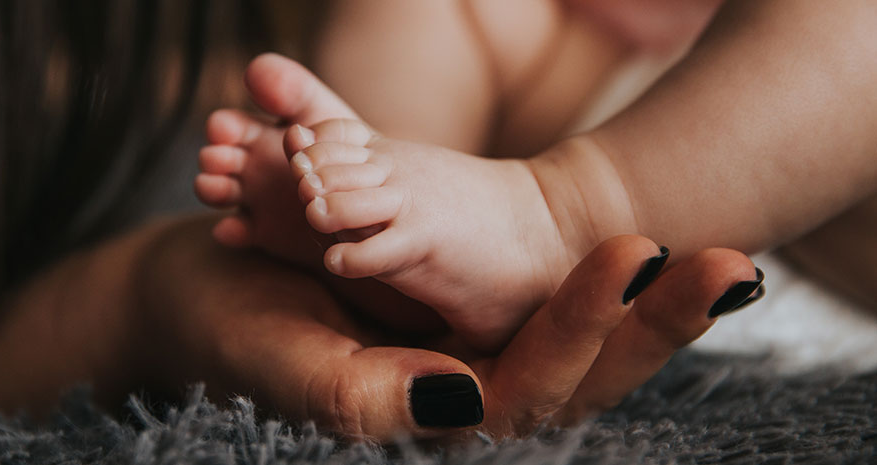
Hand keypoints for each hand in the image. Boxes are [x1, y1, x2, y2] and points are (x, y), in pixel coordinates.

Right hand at [136, 220, 761, 438]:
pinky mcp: (462, 324)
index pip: (530, 390)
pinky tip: (648, 259)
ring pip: (576, 347)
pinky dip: (597, 285)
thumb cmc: (233, 332)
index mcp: (426, 422)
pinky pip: (545, 310)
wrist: (205, 292)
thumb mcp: (290, 363)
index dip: (586, 324)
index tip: (635, 254)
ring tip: (718, 259)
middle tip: (729, 266)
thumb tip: (467, 397)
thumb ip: (366, 399)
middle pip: (579, 377)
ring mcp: (468, 362)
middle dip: (654, 326)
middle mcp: (462, 402)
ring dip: (648, 307)